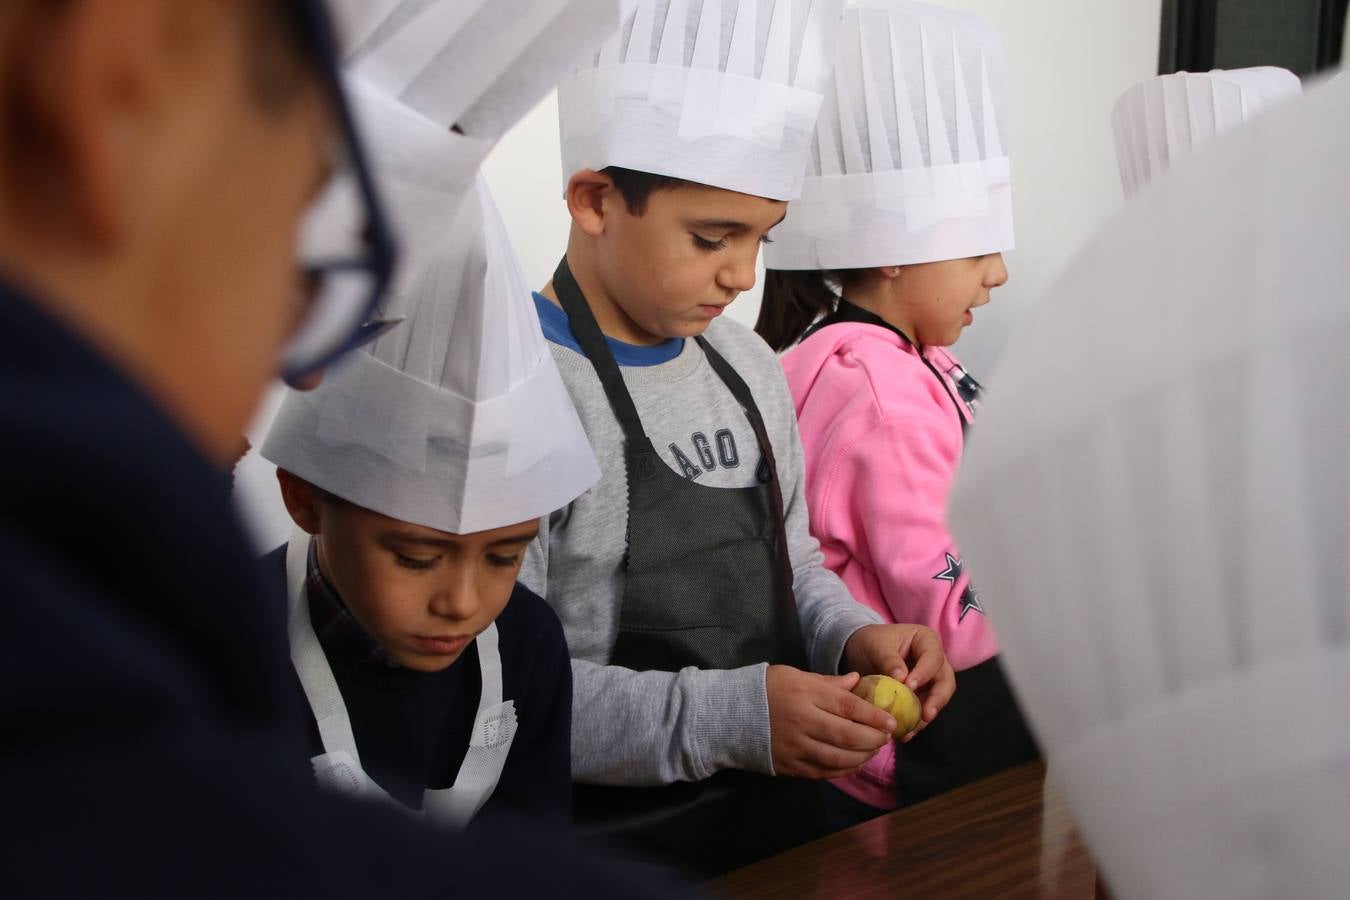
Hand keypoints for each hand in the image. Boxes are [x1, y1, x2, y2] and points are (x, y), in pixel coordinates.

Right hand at [765, 665, 894, 779]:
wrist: (730, 714)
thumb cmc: (766, 689)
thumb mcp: (795, 676)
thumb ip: (828, 682)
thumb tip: (858, 681)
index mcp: (804, 694)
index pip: (847, 706)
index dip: (874, 715)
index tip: (891, 721)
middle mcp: (802, 721)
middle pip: (847, 735)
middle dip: (873, 739)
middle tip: (886, 738)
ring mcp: (795, 747)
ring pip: (838, 758)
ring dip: (862, 757)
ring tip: (873, 750)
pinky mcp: (789, 765)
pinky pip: (824, 772)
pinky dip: (844, 770)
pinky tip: (854, 763)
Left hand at [842, 624, 955, 740]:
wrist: (861, 652)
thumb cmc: (871, 642)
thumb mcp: (876, 646)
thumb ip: (889, 660)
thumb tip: (901, 678)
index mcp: (926, 641)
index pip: (933, 658)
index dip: (924, 673)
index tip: (910, 686)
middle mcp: (933, 661)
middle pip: (945, 682)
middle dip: (937, 700)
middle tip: (926, 715)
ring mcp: (930, 680)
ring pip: (937, 700)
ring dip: (926, 716)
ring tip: (912, 730)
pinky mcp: (921, 696)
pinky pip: (922, 711)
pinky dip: (915, 722)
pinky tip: (904, 734)